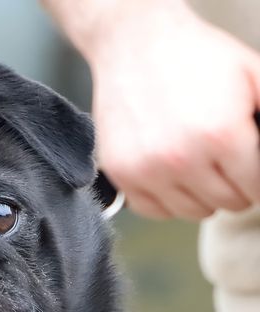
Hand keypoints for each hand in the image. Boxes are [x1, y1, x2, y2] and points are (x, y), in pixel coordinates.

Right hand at [87, 7, 259, 219]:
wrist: (135, 44)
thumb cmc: (194, 57)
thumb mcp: (253, 74)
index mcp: (222, 135)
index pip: (256, 187)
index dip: (258, 177)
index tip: (251, 166)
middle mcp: (182, 159)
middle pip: (226, 202)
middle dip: (234, 185)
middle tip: (226, 161)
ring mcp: (147, 169)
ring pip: (191, 212)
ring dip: (202, 195)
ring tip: (199, 166)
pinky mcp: (121, 173)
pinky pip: (154, 211)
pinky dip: (168, 200)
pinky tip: (173, 176)